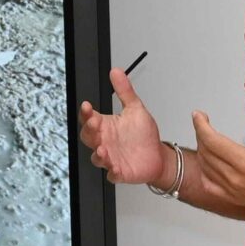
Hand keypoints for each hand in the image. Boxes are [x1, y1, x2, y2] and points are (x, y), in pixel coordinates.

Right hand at [78, 65, 167, 184]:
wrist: (158, 155)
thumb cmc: (143, 135)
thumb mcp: (135, 108)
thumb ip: (124, 90)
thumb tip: (116, 71)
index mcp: (105, 126)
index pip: (89, 118)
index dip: (86, 113)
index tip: (87, 106)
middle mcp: (104, 142)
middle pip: (88, 138)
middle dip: (89, 131)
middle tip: (94, 124)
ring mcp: (110, 158)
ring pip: (97, 158)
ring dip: (98, 154)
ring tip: (103, 150)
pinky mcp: (119, 172)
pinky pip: (112, 174)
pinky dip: (113, 172)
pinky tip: (116, 167)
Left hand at [189, 108, 244, 216]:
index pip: (213, 141)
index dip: (201, 126)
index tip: (198, 114)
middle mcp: (234, 177)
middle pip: (206, 152)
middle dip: (200, 133)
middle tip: (204, 122)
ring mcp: (230, 189)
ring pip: (205, 166)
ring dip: (201, 149)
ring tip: (207, 137)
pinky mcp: (230, 197)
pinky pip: (208, 184)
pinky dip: (203, 170)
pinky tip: (208, 161)